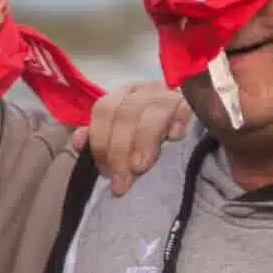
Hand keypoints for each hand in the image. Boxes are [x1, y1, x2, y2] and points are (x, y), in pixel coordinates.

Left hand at [70, 79, 191, 194]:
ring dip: (143, 142)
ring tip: (139, 168)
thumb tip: (79, 142)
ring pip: (151, 113)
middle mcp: (145, 90)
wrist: (194, 117)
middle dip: (119, 149)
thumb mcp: (122, 132)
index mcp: (124, 95)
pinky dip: (178, 123)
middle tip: (121, 182)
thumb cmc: (149, 133)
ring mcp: (170, 96)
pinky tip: (175, 138)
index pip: (104, 110)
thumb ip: (100, 136)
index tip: (103, 171)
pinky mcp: (193, 104)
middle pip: (126, 114)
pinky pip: (184, 109)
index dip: (100, 140)